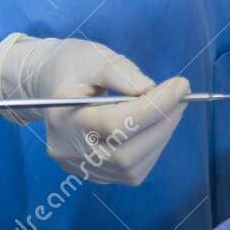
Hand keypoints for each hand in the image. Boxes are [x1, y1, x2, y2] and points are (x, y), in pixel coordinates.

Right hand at [0, 34, 189, 185]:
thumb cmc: (73, 65)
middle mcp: (67, 149)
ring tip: (170, 110)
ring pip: (131, 168)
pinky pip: (129, 172)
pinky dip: (150, 150)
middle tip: (181, 99)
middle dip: (162, 125)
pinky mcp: (89, 173)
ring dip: (160, 139)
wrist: (47, 83)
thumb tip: (153, 92)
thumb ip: (123, 73)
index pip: (116, 123)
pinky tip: (155, 127)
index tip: (181, 86)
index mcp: (63, 115)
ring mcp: (77, 166)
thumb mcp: (96, 56)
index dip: (155, 107)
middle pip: (125, 153)